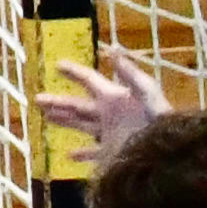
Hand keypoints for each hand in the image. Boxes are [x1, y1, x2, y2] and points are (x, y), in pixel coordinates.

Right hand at [41, 48, 168, 164]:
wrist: (168, 157)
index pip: (90, 80)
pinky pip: (93, 153)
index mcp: (115, 98)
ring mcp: (110, 135)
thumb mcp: (147, 94)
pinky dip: (81, 154)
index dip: (74, 72)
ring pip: (81, 125)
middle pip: (79, 105)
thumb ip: (130, 74)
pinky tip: (68, 155)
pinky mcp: (112, 155)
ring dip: (63, 121)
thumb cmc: (160, 124)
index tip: (57, 64)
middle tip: (37, 98)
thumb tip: (114, 50)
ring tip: (46, 117)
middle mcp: (110, 115)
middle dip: (59, 101)